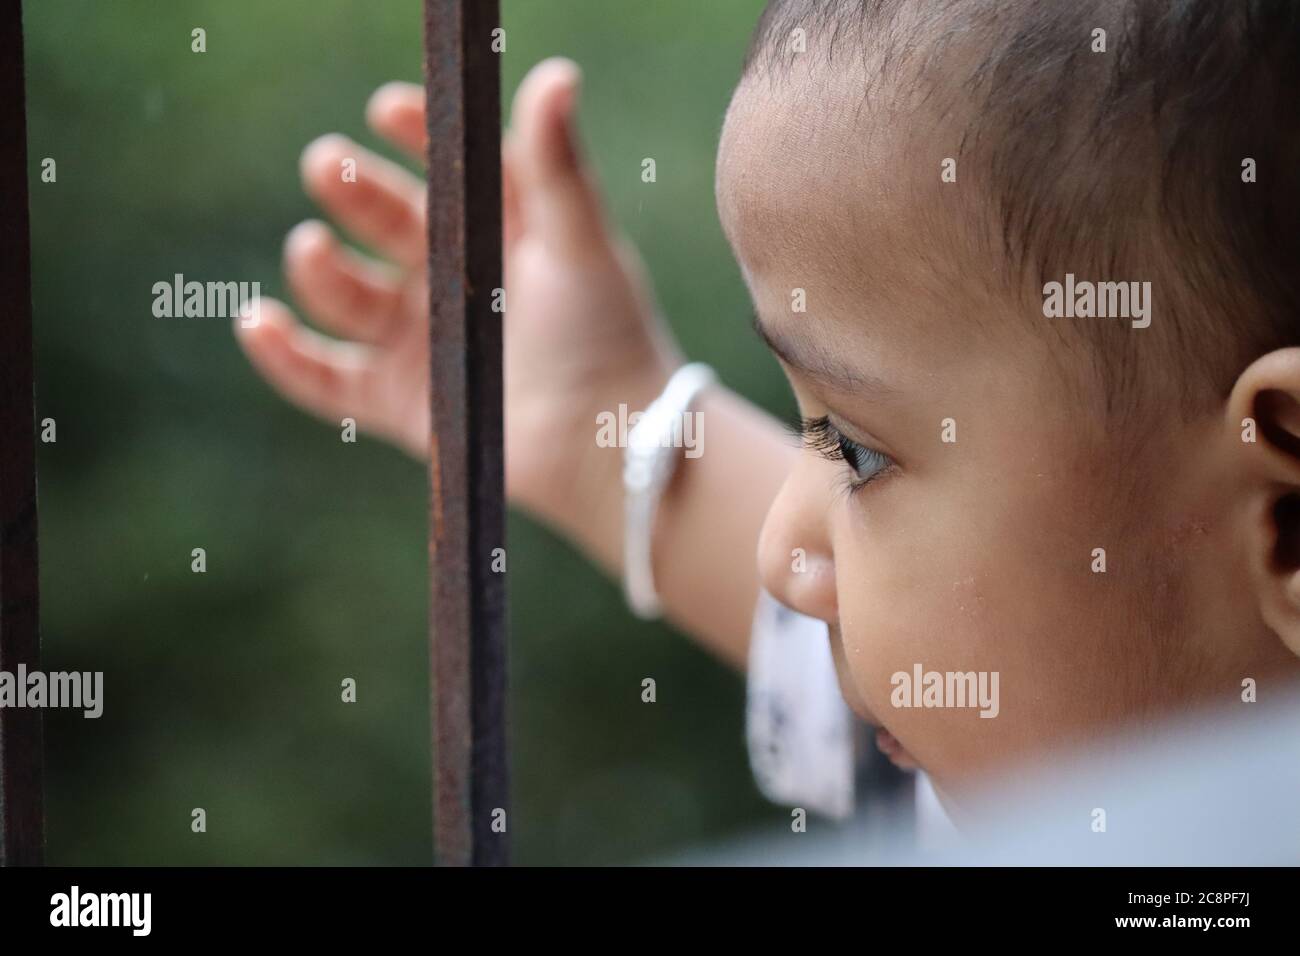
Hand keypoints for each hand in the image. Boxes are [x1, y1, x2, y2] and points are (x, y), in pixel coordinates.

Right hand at [236, 57, 677, 527]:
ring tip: (312, 248)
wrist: (605, 442)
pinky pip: (325, 378)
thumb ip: (558, 165)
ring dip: (318, 268)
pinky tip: (257, 321)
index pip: (443, 167)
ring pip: (347, 294)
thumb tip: (557, 73)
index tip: (386, 110)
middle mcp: (450, 279)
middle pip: (382, 221)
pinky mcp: (398, 403)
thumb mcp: (579, 242)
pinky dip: (283, 355)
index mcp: (494, 231)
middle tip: (328, 165)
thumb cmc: (604, 334)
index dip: (412, 133)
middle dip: (350, 191)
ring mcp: (419, 341)